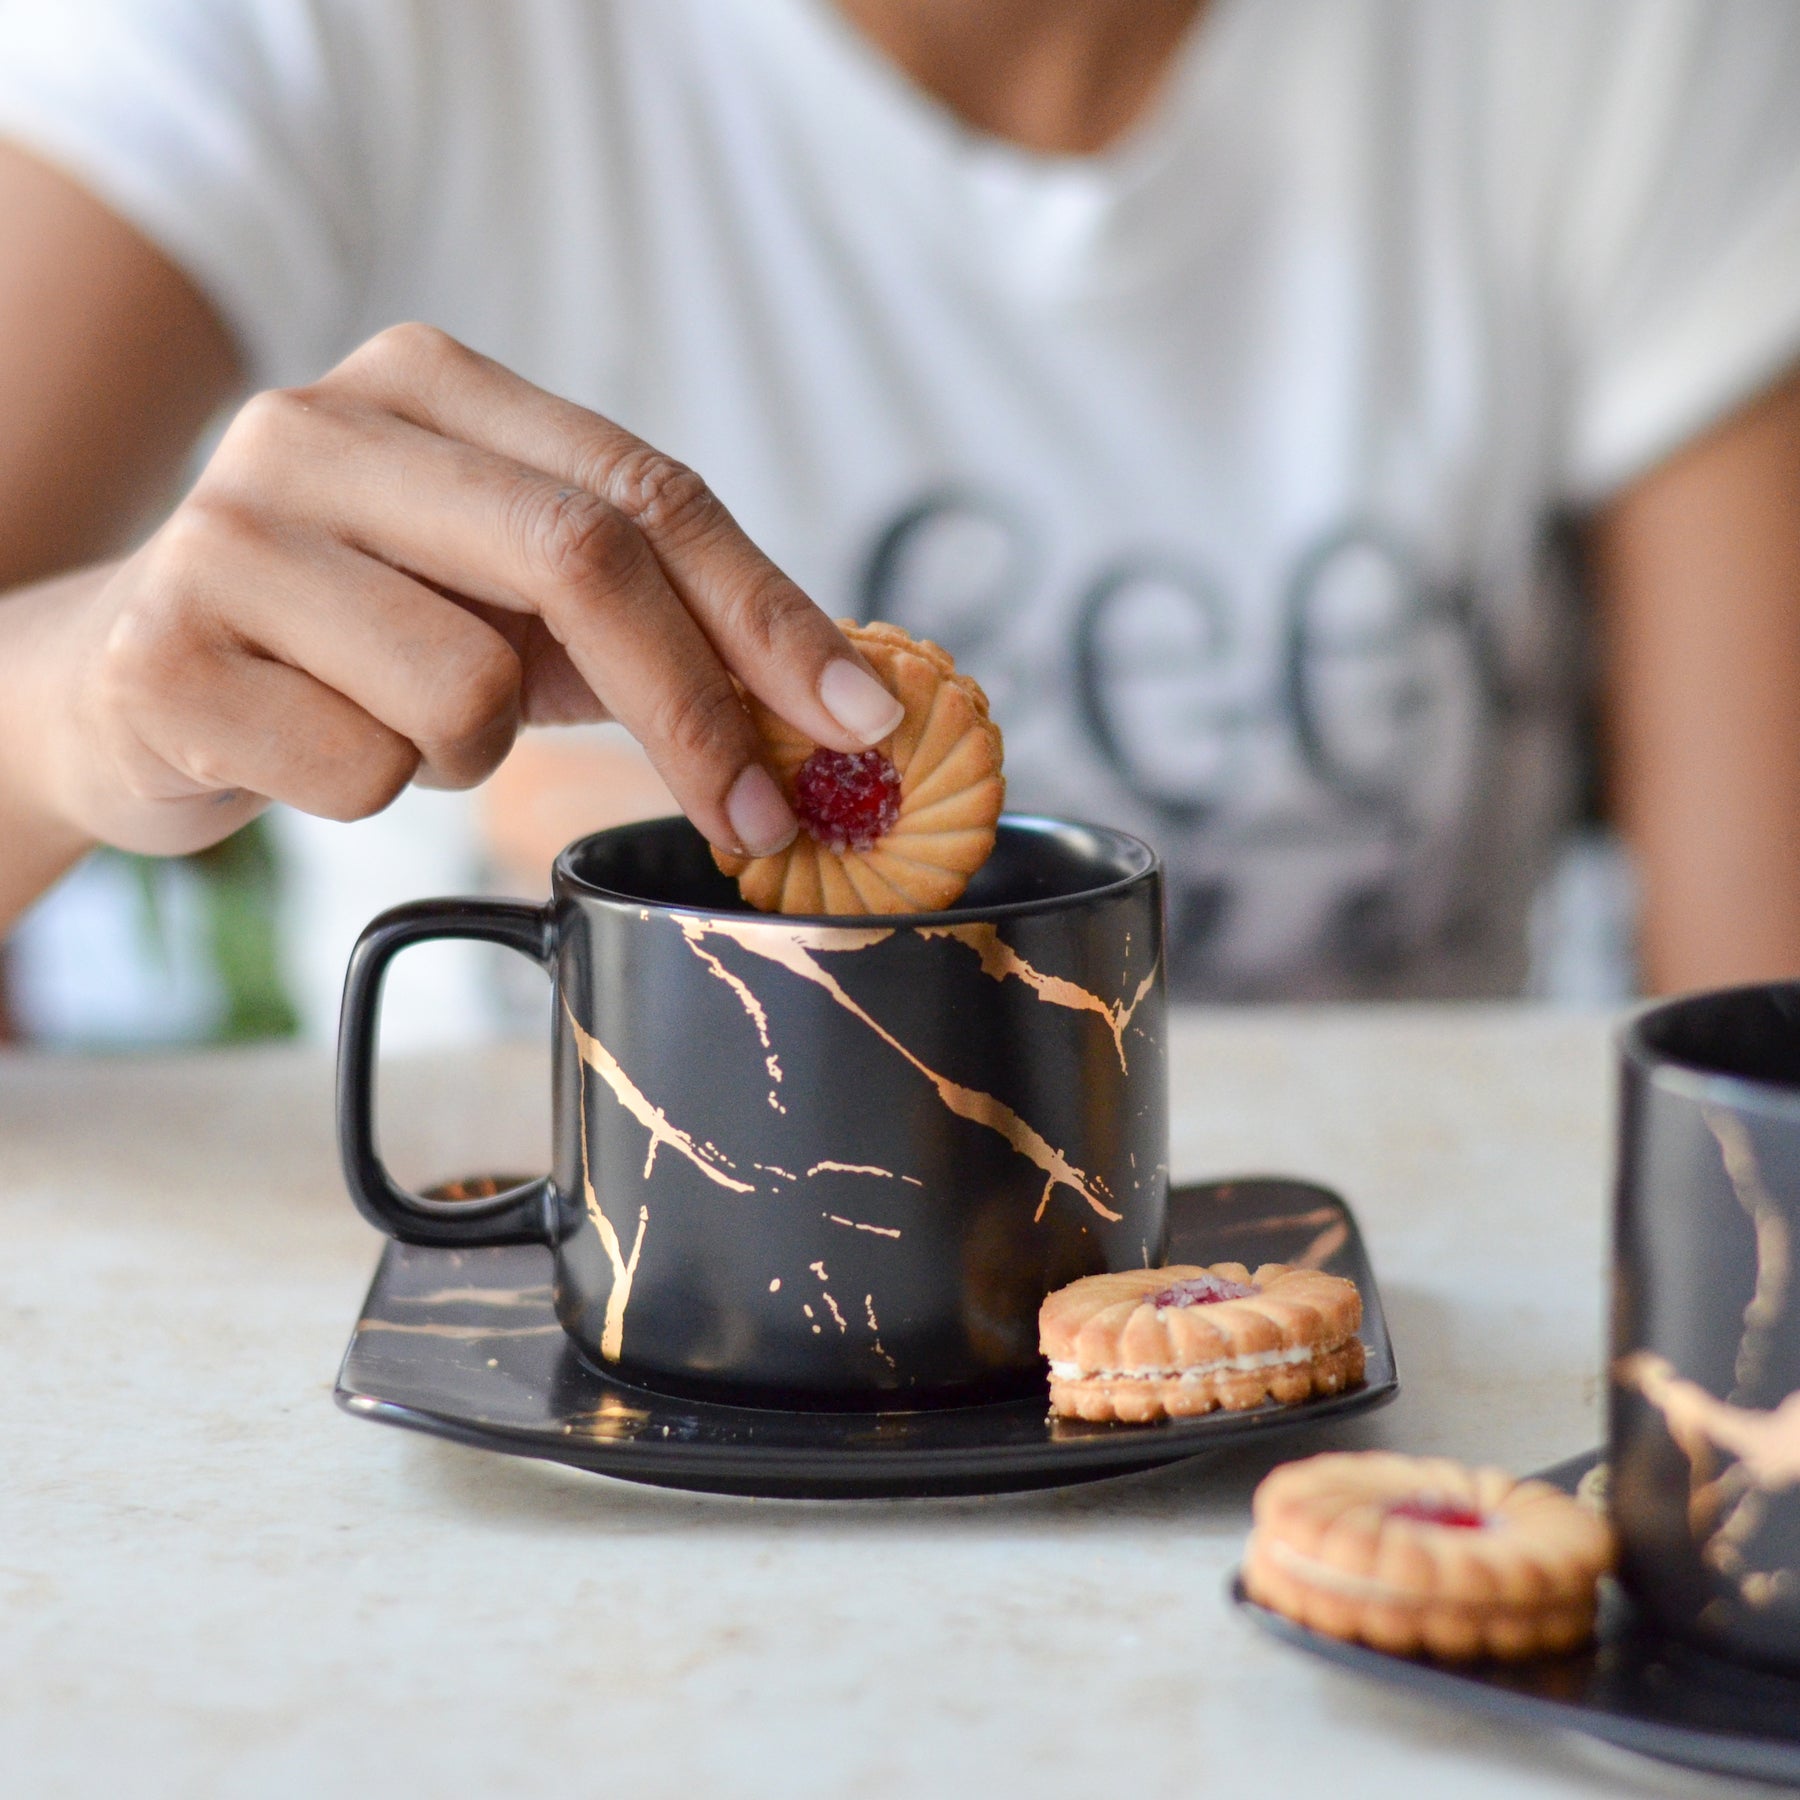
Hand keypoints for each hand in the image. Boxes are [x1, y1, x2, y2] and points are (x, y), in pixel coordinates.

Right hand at [27, 323, 903, 860]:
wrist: (125, 681)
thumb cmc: (356, 641)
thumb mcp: (503, 601)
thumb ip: (643, 619)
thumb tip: (825, 705)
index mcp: (431, 386)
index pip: (647, 492)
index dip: (770, 612)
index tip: (860, 718)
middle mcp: (324, 429)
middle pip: (582, 561)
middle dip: (697, 711)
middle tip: (760, 820)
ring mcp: (231, 533)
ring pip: (468, 690)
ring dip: (473, 751)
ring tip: (400, 724)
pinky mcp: (166, 653)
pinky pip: (363, 772)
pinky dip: (372, 790)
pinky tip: (308, 746)